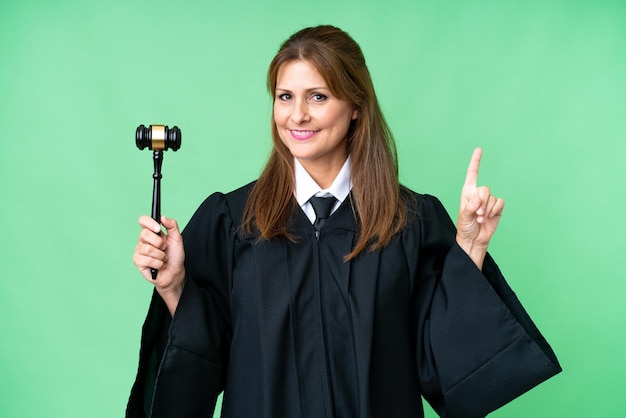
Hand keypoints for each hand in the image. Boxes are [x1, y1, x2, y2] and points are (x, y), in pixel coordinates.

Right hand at [133, 215, 185, 314]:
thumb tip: (162, 217)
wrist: (175, 272)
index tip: (158, 228)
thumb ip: (172, 225)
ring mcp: (139, 250)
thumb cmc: (175, 256)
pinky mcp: (138, 261)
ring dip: (160, 255)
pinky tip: (159, 265)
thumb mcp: (177, 239)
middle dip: (160, 243)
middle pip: (144, 234)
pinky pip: (147, 260)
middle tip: (164, 248)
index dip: (149, 222)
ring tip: (163, 258)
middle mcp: (144, 240)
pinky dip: (157, 263)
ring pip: (147, 249)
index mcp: (152, 232)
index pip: (143, 221)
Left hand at [456, 148, 504, 267]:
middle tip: (476, 214)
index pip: (472, 174)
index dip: (475, 162)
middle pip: (485, 189)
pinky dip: (494, 211)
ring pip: (492, 198)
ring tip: (480, 219)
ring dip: (486, 210)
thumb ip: (471, 206)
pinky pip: (500, 203)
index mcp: (468, 192)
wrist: (474, 239)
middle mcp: (479, 194)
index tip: (479, 149)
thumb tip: (479, 199)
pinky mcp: (497, 208)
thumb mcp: (464, 216)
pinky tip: (488, 218)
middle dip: (481, 203)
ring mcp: (488, 201)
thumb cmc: (465, 227)